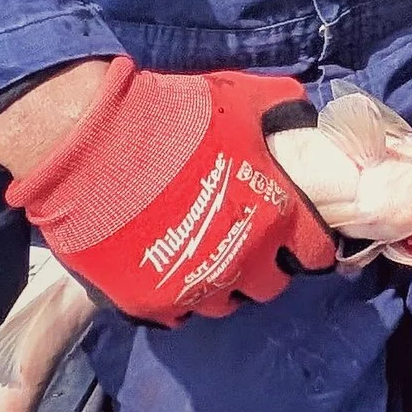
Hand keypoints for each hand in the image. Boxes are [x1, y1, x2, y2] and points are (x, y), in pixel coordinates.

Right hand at [0, 57, 337, 322]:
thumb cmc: (174, 120)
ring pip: (224, 302)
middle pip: (270, 284)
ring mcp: (198, 286)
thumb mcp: (240, 101)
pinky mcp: (153, 302)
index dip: (308, 243)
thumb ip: (278, 110)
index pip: (316, 252)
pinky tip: (165, 265)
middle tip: (242, 239)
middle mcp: (245, 260)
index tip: (295, 234)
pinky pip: (178, 311)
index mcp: (276, 215)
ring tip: (200, 253)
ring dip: (220, 281)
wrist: (96, 146)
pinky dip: (176, 291)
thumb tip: (298, 114)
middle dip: (263, 265)